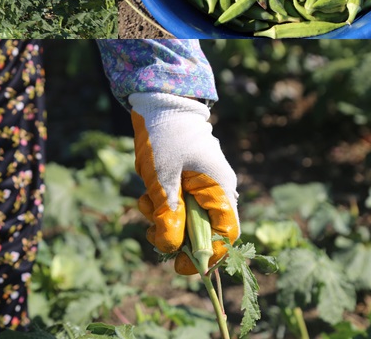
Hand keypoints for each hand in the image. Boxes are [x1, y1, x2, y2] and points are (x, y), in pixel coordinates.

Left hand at [128, 93, 238, 275]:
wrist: (158, 104)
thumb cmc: (164, 137)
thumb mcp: (161, 179)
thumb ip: (168, 214)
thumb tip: (170, 248)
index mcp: (220, 189)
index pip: (225, 234)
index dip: (206, 254)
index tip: (180, 266)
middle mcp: (216, 191)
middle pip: (202, 232)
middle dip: (175, 235)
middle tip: (152, 230)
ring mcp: (200, 187)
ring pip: (185, 221)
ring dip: (163, 220)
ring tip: (146, 202)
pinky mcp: (185, 184)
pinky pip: (175, 207)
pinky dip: (160, 207)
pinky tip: (145, 195)